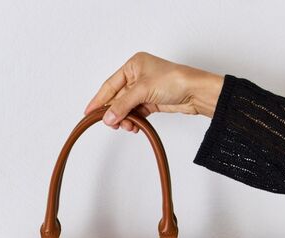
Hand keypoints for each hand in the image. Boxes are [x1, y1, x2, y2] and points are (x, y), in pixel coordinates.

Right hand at [84, 51, 223, 132]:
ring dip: (125, 119)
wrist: (195, 92)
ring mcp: (144, 90)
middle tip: (112, 124)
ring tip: (128, 126)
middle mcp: (137, 76)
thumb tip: (107, 116)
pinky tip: (135, 126)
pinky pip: (136, 113)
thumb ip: (123, 104)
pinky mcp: (151, 101)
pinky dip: (134, 121)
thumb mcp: (143, 91)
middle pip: (117, 98)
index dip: (99, 99)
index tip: (88, 112)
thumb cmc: (174, 81)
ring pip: (126, 107)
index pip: (110, 85)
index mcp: (133, 65)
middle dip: (115, 112)